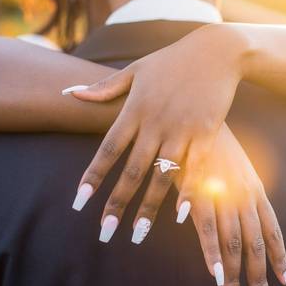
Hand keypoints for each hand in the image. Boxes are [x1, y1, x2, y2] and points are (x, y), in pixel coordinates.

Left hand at [63, 24, 244, 239]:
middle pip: (133, 170)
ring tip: (138, 234)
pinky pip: (195, 169)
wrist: (216, 50)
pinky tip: (181, 216)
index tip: (79, 202)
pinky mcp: (207, 133)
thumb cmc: (172, 60)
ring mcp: (183, 129)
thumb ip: (104, 88)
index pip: (108, 150)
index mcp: (134, 108)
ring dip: (149, 207)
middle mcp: (156, 122)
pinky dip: (188, 192)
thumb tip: (69, 93)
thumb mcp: (135, 71)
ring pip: (162, 176)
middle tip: (105, 232)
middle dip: (117, 202)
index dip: (93, 176)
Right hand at [177, 123, 285, 285]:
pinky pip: (207, 229)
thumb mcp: (234, 167)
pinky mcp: (198, 191)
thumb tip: (246, 213)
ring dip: (233, 279)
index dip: (280, 261)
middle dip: (259, 282)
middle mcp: (244, 196)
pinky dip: (211, 253)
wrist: (191, 111)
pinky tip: (214, 275)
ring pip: (233, 245)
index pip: (273, 233)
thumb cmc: (210, 141)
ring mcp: (222, 194)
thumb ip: (241, 192)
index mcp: (255, 192)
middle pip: (256, 247)